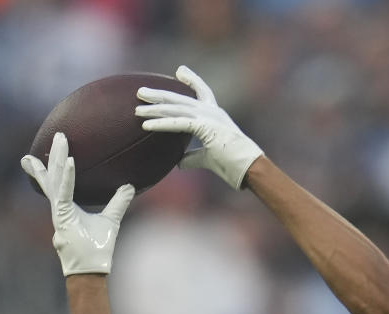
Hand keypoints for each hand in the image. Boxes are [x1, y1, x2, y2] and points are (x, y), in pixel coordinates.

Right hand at [20, 133, 133, 276]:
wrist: (90, 270)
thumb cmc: (97, 250)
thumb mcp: (111, 220)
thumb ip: (118, 203)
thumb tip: (129, 186)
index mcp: (66, 206)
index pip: (58, 181)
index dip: (57, 165)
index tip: (58, 147)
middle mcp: (60, 206)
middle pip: (55, 175)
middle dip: (56, 154)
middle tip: (59, 133)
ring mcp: (59, 211)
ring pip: (56, 180)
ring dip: (59, 158)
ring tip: (62, 139)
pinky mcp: (62, 217)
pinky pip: (64, 193)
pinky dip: (68, 178)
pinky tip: (71, 161)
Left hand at [136, 65, 262, 190]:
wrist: (251, 168)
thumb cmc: (234, 165)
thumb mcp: (210, 158)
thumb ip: (193, 157)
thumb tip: (179, 163)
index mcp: (216, 114)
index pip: (203, 91)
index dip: (191, 79)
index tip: (180, 71)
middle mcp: (211, 111)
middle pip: (180, 98)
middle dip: (159, 94)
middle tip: (141, 91)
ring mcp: (208, 117)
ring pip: (175, 109)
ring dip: (154, 109)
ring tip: (137, 109)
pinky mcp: (204, 128)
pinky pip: (178, 123)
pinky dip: (161, 124)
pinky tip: (146, 125)